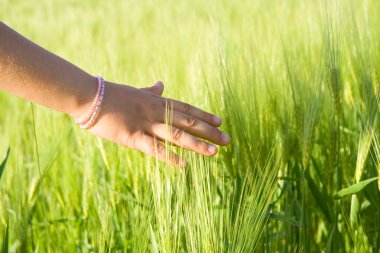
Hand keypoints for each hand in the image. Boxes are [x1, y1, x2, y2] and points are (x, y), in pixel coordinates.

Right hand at [87, 81, 230, 166]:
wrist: (90, 97)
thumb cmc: (112, 95)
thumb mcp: (136, 91)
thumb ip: (151, 90)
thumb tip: (161, 83)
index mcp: (157, 101)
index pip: (187, 109)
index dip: (205, 116)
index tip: (220, 122)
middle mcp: (157, 112)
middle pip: (189, 121)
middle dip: (209, 132)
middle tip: (227, 140)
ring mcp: (147, 124)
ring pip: (178, 134)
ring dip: (197, 144)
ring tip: (214, 152)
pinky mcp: (134, 136)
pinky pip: (155, 148)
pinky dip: (171, 157)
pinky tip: (184, 164)